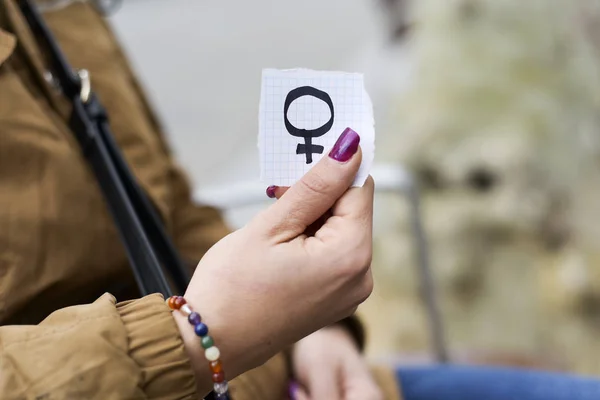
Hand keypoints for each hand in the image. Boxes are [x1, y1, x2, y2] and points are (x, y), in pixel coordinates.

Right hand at [174, 129, 374, 394]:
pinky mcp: (335, 300)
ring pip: (341, 231)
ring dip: (312, 217)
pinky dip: (312, 240)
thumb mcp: (272, 226)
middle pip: (351, 211)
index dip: (332, 167)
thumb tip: (349, 148)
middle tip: (276, 195)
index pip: (358, 188)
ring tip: (274, 225)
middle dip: (318, 194)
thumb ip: (316, 186)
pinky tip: (281, 244)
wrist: (211, 344)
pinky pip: (333, 255)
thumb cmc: (232, 288)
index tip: (303, 158)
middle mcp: (360, 277)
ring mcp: (349, 292)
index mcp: (349, 256)